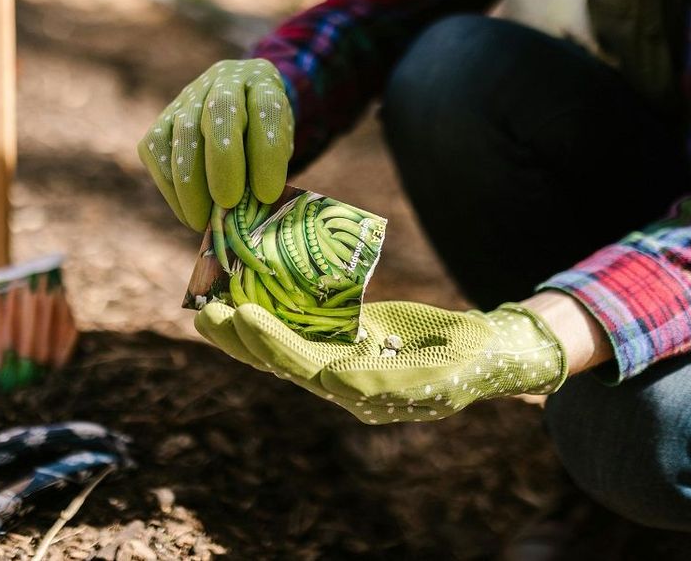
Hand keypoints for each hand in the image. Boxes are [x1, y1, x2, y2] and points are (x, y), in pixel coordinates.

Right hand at [137, 59, 293, 229]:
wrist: (241, 109)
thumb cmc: (264, 137)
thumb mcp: (280, 147)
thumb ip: (268, 170)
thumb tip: (247, 212)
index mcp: (263, 82)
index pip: (267, 108)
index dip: (267, 152)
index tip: (267, 194)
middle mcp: (224, 81)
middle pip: (220, 112)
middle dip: (223, 162)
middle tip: (228, 203)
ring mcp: (188, 97)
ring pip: (183, 134)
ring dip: (191, 184)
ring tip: (203, 221)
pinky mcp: (161, 120)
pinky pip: (156, 151)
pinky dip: (171, 187)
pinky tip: (188, 212)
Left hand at [194, 300, 566, 423]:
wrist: (486, 354)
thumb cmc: (469, 363)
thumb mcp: (437, 376)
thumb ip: (387, 381)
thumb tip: (334, 380)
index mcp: (363, 394)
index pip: (307, 371)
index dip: (273, 346)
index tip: (243, 319)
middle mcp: (345, 382)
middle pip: (283, 361)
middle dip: (243, 339)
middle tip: (205, 313)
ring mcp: (344, 359)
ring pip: (285, 345)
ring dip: (247, 328)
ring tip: (209, 306)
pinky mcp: (348, 339)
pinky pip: (304, 327)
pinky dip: (274, 313)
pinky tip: (248, 296)